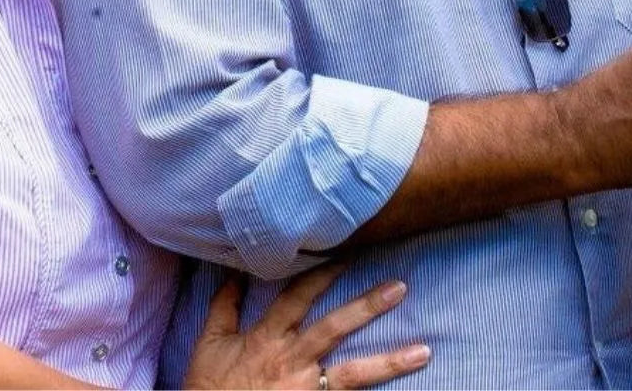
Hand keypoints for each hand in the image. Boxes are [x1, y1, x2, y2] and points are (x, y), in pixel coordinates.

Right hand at [183, 264, 430, 388]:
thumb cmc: (207, 389)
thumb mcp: (209, 344)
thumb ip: (224, 307)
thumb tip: (232, 273)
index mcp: (268, 338)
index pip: (299, 296)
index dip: (322, 273)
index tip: (349, 254)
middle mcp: (292, 360)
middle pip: (335, 328)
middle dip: (368, 307)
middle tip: (400, 287)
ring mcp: (306, 390)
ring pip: (355, 375)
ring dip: (390, 362)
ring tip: (424, 351)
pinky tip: (405, 385)